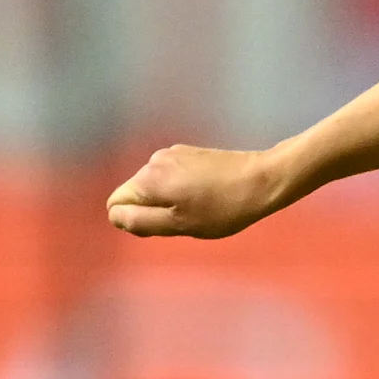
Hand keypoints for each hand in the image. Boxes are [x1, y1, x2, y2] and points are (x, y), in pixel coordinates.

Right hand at [107, 143, 288, 238]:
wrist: (263, 179)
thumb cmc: (223, 209)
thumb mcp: (179, 225)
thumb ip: (141, 222)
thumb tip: (115, 216)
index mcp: (147, 179)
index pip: (116, 204)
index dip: (134, 221)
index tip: (165, 226)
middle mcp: (153, 161)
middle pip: (134, 194)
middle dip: (152, 210)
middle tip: (187, 218)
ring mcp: (172, 153)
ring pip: (154, 186)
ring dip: (168, 200)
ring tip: (201, 206)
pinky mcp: (189, 152)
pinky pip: (171, 176)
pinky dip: (181, 188)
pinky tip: (207, 194)